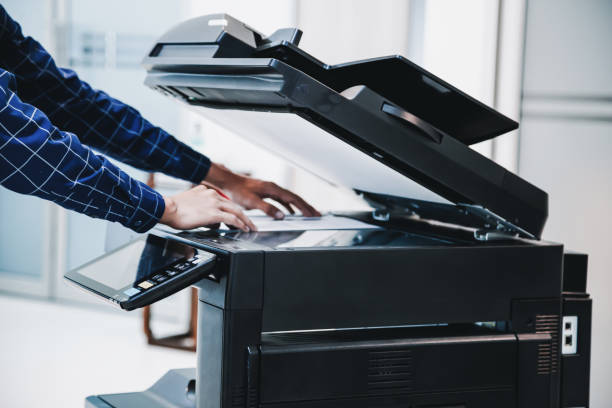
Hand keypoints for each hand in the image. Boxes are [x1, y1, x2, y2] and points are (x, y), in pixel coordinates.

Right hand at [160, 185, 255, 231]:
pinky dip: (240, 224)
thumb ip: (201, 206)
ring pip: (236, 211)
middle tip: (250, 223)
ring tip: (251, 228)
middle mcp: (212, 195)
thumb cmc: (173, 208)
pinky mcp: (214, 213)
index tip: (237, 215)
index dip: (232, 209)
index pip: (224, 200)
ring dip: (246, 221)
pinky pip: (232, 219)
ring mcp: (214, 203)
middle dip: (244, 215)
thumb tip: (209, 219)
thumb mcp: (189, 201)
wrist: (167, 208)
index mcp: (206, 191)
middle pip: (234, 205)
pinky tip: (244, 229)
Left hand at [204, 163, 320, 218]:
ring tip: (308, 213)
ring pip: (290, 199)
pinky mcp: (267, 192)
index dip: (304, 207)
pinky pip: (282, 200)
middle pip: (295, 198)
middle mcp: (274, 188)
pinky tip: (290, 213)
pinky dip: (289, 206)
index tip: (313, 214)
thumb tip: (282, 215)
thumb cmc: (238, 191)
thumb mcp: (252, 202)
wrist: (229, 182)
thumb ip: (268, 209)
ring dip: (299, 206)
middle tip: (317, 214)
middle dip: (307, 207)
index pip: (294, 199)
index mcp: (273, 189)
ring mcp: (271, 190)